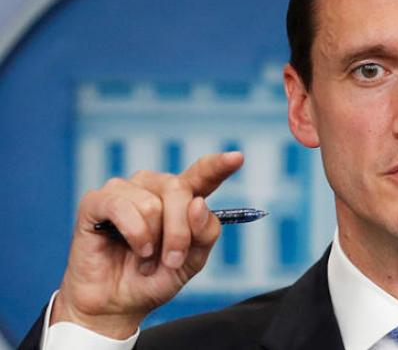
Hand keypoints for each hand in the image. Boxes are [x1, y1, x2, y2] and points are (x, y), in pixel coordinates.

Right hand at [50, 151, 244, 337]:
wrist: (117, 304)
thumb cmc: (155, 278)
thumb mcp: (193, 261)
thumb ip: (204, 233)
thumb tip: (198, 204)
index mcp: (182, 197)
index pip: (203, 174)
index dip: (218, 165)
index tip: (237, 158)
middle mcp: (154, 186)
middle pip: (180, 189)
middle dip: (180, 232)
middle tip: (172, 260)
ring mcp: (124, 190)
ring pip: (152, 203)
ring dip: (152, 239)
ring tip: (145, 256)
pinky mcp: (96, 201)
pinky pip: (122, 207)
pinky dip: (134, 234)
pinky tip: (133, 247)